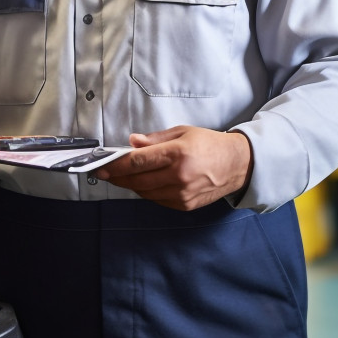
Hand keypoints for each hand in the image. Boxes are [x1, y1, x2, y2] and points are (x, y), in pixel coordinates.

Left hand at [94, 125, 251, 210]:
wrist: (237, 165)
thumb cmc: (209, 145)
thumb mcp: (182, 132)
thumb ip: (155, 139)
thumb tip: (132, 142)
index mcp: (177, 154)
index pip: (138, 161)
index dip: (116, 164)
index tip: (101, 164)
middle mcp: (179, 176)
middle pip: (137, 179)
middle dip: (117, 176)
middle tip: (103, 171)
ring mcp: (182, 194)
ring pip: (144, 192)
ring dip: (130, 184)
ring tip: (120, 176)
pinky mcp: (184, 205)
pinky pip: (156, 199)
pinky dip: (146, 191)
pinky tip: (141, 182)